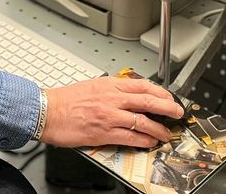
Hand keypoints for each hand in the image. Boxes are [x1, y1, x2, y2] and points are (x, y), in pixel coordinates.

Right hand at [40, 76, 183, 148]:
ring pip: (143, 120)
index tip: (168, 97)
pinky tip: (150, 142)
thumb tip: (126, 95)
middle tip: (177, 113)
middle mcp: (112, 98)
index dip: (159, 92)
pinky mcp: (104, 132)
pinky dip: (144, 140)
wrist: (47, 111)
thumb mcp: (91, 86)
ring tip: (166, 133)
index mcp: (109, 84)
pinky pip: (131, 137)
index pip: (141, 85)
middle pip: (148, 100)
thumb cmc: (65, 100)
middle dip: (167, 107)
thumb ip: (110, 89)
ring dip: (159, 128)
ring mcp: (109, 115)